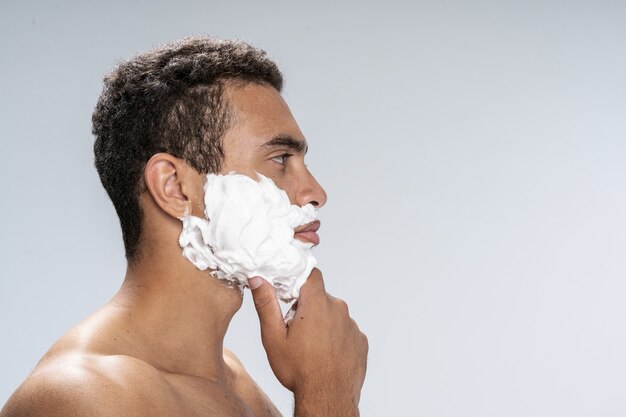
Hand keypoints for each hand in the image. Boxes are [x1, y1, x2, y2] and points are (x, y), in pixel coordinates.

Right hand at [249, 269, 367, 415]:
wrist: (328, 399)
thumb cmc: (300, 371)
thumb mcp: (274, 337)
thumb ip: (266, 305)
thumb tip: (259, 280)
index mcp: (316, 304)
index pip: (311, 274)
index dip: (300, 279)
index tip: (290, 291)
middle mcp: (338, 309)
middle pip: (320, 297)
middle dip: (307, 308)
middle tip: (294, 330)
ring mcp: (352, 325)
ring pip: (333, 315)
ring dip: (322, 324)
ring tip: (311, 347)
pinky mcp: (361, 341)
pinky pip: (345, 331)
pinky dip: (336, 338)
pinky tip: (325, 355)